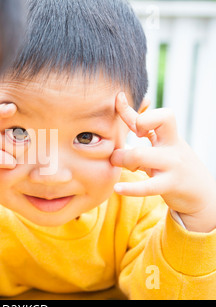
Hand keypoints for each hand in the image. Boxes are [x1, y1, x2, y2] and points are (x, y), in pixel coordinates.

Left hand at [111, 92, 215, 231]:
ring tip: (121, 166)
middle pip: (147, 128)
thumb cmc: (173, 165)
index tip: (118, 99)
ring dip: (124, 159)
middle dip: (127, 133)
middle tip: (120, 153)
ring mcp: (172, 165)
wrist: (202, 193)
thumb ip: (143, 127)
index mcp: (169, 135)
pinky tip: (117, 188)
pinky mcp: (170, 185)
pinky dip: (131, 188)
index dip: (132, 108)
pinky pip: (148, 186)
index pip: (153, 114)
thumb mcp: (162, 144)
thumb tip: (124, 102)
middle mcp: (172, 146)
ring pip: (140, 155)